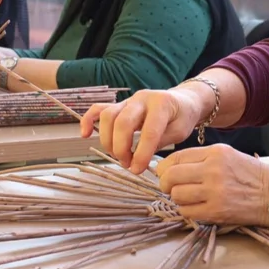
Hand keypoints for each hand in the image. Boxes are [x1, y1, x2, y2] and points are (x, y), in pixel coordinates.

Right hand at [80, 87, 205, 172]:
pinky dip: (88, 120)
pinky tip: (84, 135)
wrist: (183, 101)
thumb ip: (159, 142)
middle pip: (123, 122)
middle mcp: (142, 99)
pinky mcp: (119, 105)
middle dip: (121, 148)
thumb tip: (139, 159)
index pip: (148, 131)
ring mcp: (128, 100)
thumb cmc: (183, 117)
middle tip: (127, 165)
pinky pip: (98, 109)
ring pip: (108, 116)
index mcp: (161, 104)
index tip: (138, 170)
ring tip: (118, 156)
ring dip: (108, 140)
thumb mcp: (180, 132)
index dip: (141, 153)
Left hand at [155, 145, 268, 226]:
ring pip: (176, 195)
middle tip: (170, 187)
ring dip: (178, 198)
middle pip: (170, 177)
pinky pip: (186, 212)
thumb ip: (200, 158)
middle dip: (165, 183)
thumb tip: (169, 166)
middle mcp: (213, 170)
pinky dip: (186, 210)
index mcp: (215, 153)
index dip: (163, 167)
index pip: (176, 157)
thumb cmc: (251, 175)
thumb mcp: (228, 155)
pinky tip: (196, 207)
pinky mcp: (216, 211)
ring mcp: (214, 192)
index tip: (163, 173)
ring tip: (189, 197)